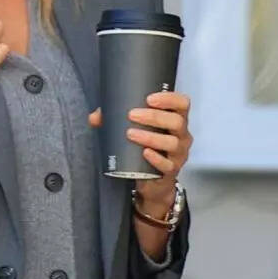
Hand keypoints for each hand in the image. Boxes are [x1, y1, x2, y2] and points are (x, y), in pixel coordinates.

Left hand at [88, 91, 192, 208]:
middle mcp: (182, 135)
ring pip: (172, 143)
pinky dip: (156, 158)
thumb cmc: (145, 146)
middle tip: (132, 115)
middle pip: (177, 121)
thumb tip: (95, 117)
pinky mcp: (172, 170)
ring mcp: (179, 153)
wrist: (152, 180)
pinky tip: (144, 153)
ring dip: (151, 137)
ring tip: (131, 134)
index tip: (149, 98)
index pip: (182, 103)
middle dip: (154, 116)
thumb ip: (115, 120)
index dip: (169, 98)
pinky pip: (168, 165)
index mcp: (176, 119)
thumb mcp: (135, 129)